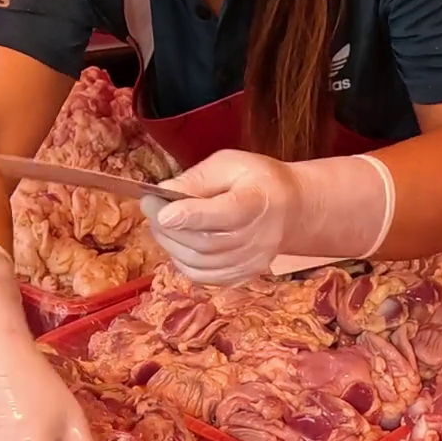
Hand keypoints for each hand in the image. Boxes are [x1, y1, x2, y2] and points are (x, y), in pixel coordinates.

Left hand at [140, 149, 393, 284]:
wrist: (291, 210)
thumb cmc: (257, 180)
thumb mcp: (230, 163)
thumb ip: (197, 178)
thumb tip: (163, 191)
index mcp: (259, 202)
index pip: (225, 214)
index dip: (191, 216)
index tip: (162, 212)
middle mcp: (258, 238)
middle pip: (205, 242)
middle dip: (169, 228)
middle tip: (149, 209)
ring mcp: (252, 262)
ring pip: (200, 263)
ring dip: (171, 245)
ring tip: (161, 225)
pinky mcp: (243, 276)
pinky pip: (204, 277)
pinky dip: (182, 262)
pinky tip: (177, 244)